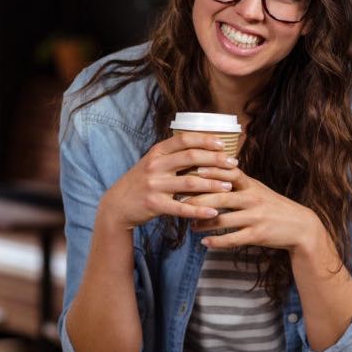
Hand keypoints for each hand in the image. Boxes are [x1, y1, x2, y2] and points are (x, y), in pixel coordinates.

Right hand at [98, 132, 238, 229]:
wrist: (117, 205)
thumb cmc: (140, 182)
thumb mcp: (151, 163)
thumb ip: (171, 156)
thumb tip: (201, 149)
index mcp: (156, 152)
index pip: (184, 139)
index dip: (205, 140)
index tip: (223, 144)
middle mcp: (155, 165)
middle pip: (191, 157)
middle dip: (216, 160)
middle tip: (234, 164)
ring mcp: (154, 185)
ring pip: (190, 182)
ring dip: (213, 184)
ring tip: (229, 187)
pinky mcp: (154, 204)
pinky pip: (181, 208)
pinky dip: (199, 210)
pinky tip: (213, 212)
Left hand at [187, 168, 322, 252]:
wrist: (300, 226)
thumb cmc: (270, 204)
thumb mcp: (255, 188)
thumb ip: (234, 180)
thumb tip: (203, 168)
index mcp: (250, 185)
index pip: (229, 174)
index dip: (211, 172)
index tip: (192, 171)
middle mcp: (253, 199)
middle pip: (220, 198)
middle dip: (198, 201)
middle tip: (180, 203)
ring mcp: (255, 217)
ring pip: (223, 220)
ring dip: (203, 223)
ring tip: (190, 226)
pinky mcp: (258, 235)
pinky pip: (233, 239)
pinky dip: (216, 241)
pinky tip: (204, 242)